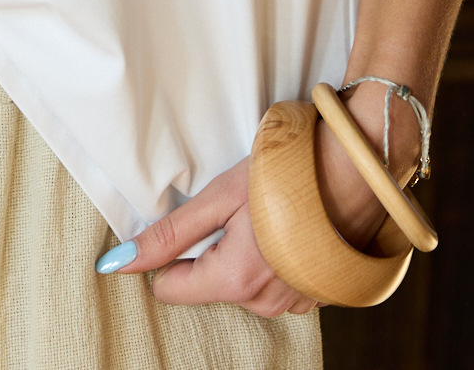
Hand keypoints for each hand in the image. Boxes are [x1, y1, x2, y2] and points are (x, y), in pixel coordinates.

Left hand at [96, 158, 315, 314]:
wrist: (355, 170)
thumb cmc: (286, 176)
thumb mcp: (220, 196)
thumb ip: (169, 234)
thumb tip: (118, 263)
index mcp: (234, 281)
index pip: (170, 290)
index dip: (171, 254)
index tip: (191, 223)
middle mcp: (263, 304)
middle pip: (207, 284)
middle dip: (211, 250)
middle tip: (237, 211)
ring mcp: (292, 304)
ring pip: (240, 285)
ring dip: (243, 254)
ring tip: (266, 216)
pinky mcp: (313, 296)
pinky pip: (272, 285)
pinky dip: (271, 260)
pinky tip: (287, 229)